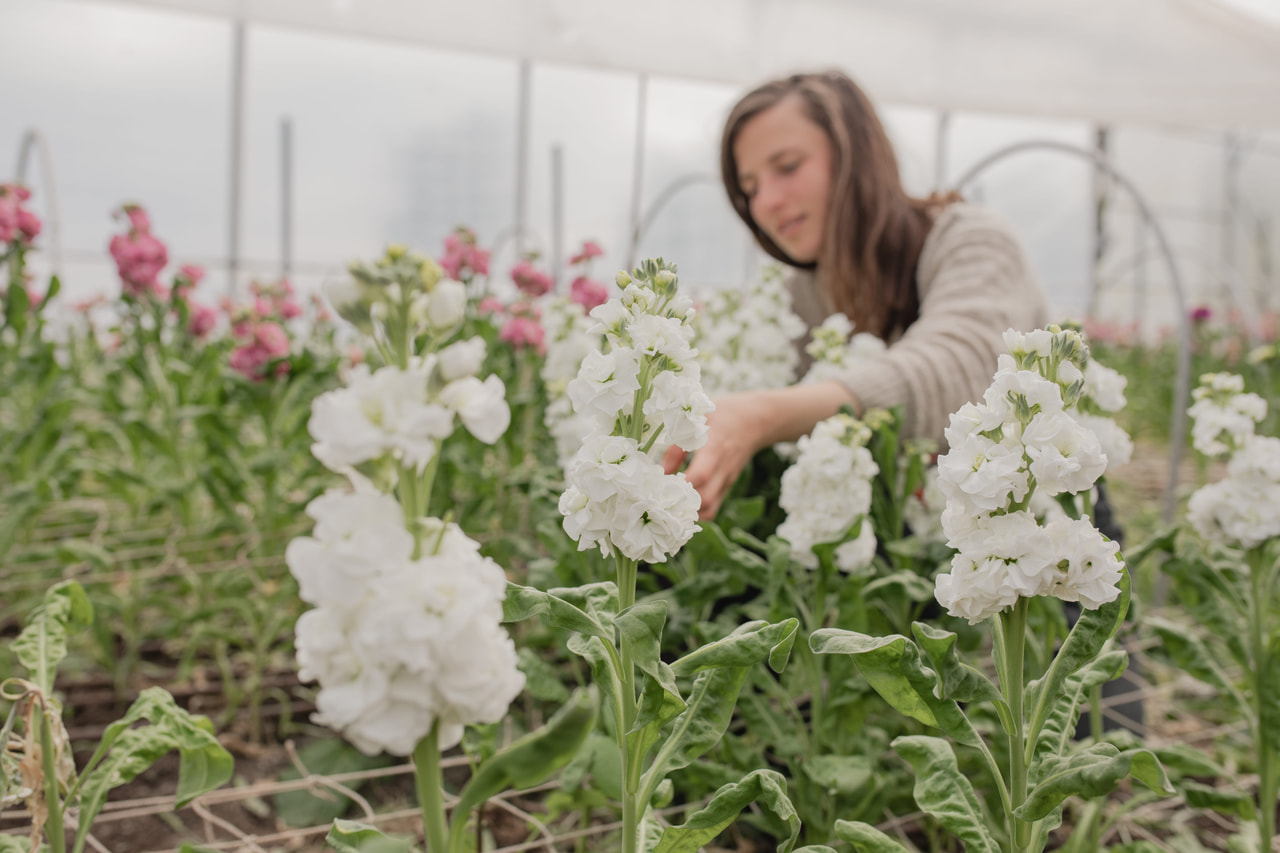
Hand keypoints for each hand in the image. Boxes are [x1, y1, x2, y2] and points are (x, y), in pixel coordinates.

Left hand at [663, 391, 771, 520]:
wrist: (756, 421)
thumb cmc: (723, 415)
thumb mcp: (697, 420)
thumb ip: (679, 445)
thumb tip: (661, 472)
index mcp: (716, 448)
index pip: (701, 474)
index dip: (681, 483)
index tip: (660, 483)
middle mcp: (723, 468)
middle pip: (706, 498)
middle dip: (682, 503)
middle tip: (661, 497)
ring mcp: (727, 480)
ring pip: (710, 508)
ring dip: (689, 512)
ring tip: (670, 505)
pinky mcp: (727, 486)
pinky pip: (713, 508)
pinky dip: (697, 512)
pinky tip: (682, 506)